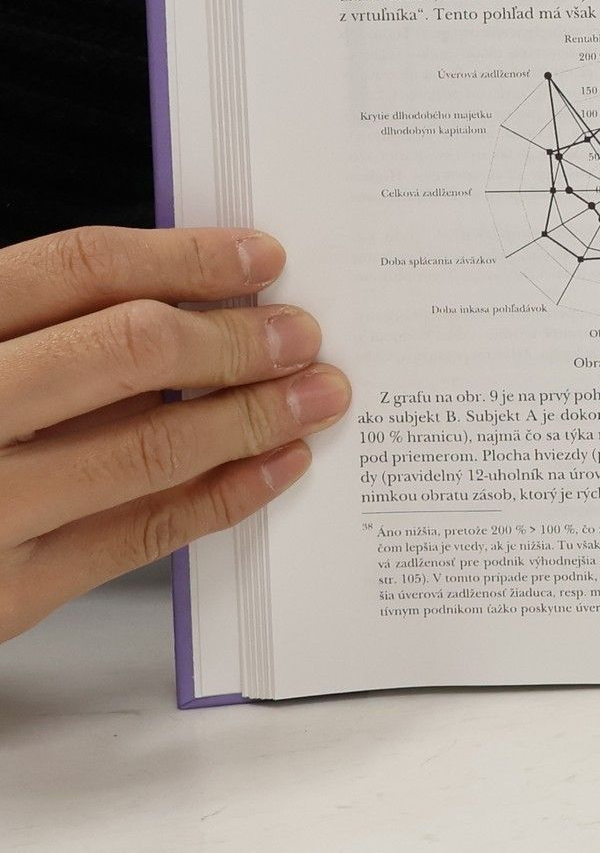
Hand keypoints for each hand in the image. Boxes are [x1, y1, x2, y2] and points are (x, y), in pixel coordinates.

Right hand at [0, 226, 349, 643]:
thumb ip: (40, 335)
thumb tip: (188, 299)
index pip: (74, 269)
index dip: (183, 256)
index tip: (261, 260)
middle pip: (127, 349)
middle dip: (236, 338)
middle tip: (303, 334)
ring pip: (149, 443)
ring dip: (253, 414)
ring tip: (315, 396)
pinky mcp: (4, 596)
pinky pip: (141, 534)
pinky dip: (224, 495)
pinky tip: (274, 466)